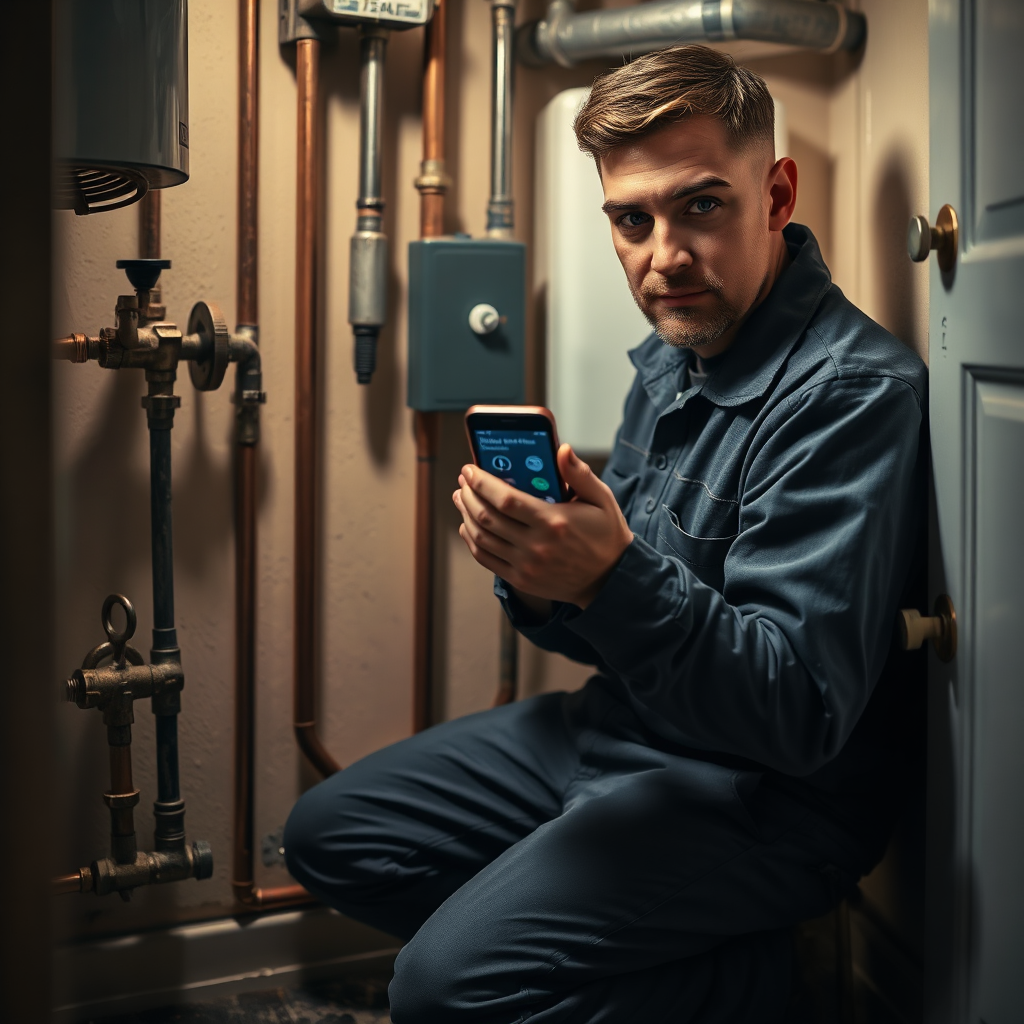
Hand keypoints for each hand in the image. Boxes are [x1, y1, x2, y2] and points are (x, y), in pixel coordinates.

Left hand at [453, 444, 633, 607]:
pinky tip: (468, 526)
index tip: (470, 470)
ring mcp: (526, 566)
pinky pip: (486, 559)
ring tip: (462, 498)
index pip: (506, 500)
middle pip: (488, 518)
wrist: (609, 579)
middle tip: (464, 481)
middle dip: (470, 495)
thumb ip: (579, 474)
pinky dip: (472, 541)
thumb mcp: (601, 499)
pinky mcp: (522, 579)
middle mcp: (536, 546)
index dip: (482, 483)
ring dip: (466, 516)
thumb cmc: (605, 534)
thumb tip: (562, 449)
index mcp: (553, 522)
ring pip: (482, 538)